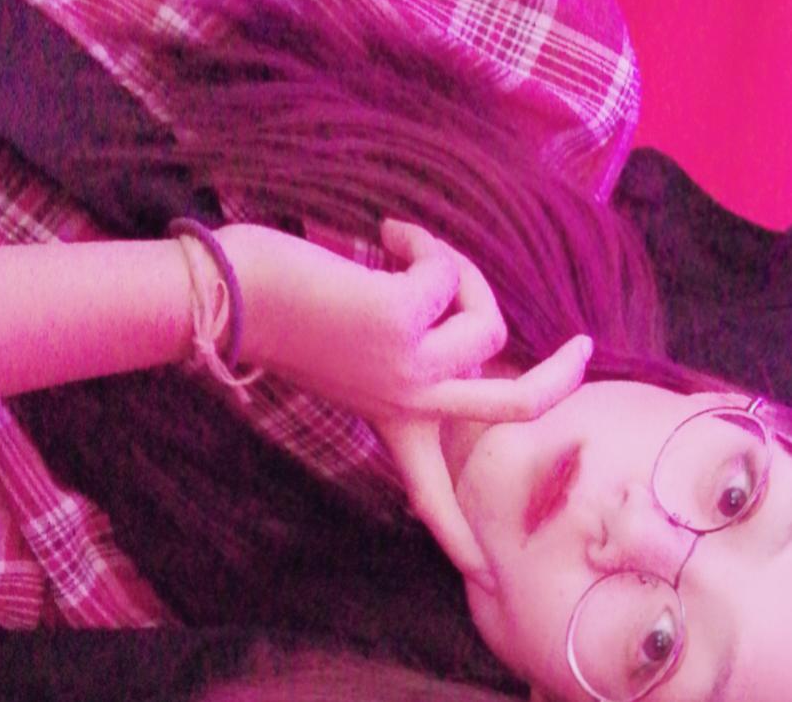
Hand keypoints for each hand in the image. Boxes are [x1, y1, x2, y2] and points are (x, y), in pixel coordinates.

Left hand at [218, 219, 591, 580]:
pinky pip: (448, 273)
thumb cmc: (282, 320)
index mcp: (388, 422)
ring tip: (408, 249)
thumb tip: (444, 309)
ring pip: (489, 319)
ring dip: (458, 269)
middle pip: (515, 405)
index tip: (485, 577)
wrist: (230, 299)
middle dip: (562, 376)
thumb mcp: (347, 362)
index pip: (434, 498)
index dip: (463, 535)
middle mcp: (408, 405)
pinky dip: (423, 245)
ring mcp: (411, 368)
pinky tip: (390, 235)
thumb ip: (397, 358)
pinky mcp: (404, 323)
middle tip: (582, 348)